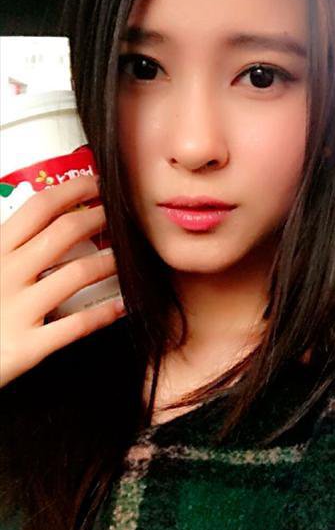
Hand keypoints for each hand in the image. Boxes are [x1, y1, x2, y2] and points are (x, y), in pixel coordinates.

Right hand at [0, 175, 124, 387]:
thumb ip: (5, 245)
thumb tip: (33, 219)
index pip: (37, 208)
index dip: (72, 191)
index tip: (97, 183)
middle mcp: (6, 274)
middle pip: (64, 233)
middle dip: (98, 218)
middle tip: (120, 215)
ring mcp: (17, 310)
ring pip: (78, 274)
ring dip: (110, 262)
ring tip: (127, 258)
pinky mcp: (26, 346)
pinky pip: (77, 325)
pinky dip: (104, 313)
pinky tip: (122, 305)